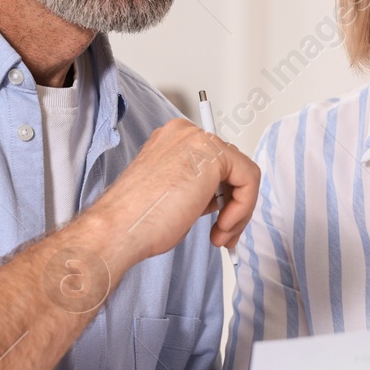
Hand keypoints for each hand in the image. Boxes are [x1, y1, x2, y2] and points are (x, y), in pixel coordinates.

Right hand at [83, 117, 258, 262]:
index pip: (214, 162)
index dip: (222, 196)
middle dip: (234, 204)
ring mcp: (198, 139)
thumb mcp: (174, 195)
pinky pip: (249, 179)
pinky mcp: (213, 153)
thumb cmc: (137, 221)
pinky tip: (222, 226)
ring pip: (243, 173)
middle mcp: (185, 134)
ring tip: (221, 235)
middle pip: (231, 166)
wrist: (120, 229)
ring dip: (239, 211)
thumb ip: (198, 187)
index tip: (220, 221)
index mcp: (171, 141)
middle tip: (224, 233)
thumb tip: (221, 197)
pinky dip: (244, 208)